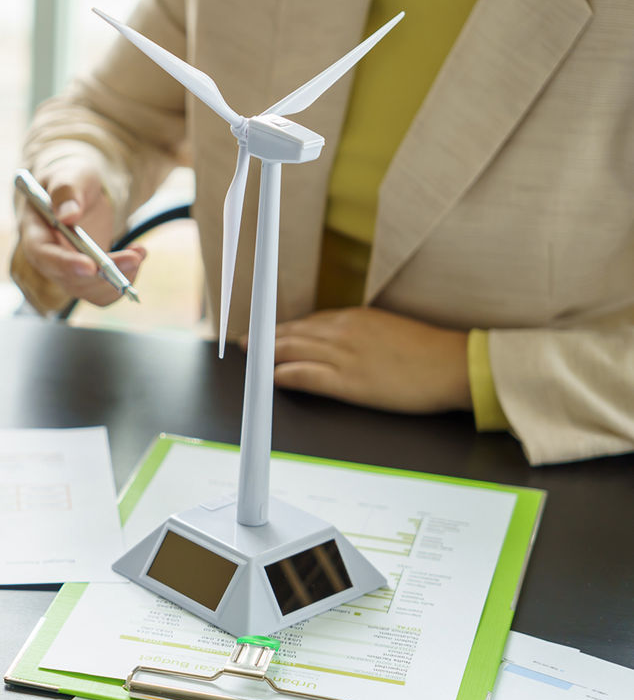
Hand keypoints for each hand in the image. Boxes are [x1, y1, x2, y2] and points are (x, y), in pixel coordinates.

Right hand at [17, 159, 144, 305]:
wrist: (81, 190)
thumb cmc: (72, 178)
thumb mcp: (70, 173)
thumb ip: (66, 191)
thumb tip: (67, 215)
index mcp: (34, 230)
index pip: (43, 255)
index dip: (65, 264)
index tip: (91, 266)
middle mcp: (47, 257)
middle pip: (68, 279)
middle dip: (103, 275)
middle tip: (134, 259)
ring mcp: (66, 270)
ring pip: (88, 289)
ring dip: (117, 279)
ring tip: (139, 253)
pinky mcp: (85, 275)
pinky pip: (102, 290)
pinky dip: (124, 279)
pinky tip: (137, 254)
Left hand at [253, 307, 470, 413]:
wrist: (454, 365)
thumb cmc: (429, 352)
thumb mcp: (389, 330)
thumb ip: (361, 332)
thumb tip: (341, 341)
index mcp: (355, 318)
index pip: (308, 322)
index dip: (282, 328)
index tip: (266, 332)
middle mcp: (343, 332)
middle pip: (292, 333)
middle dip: (264, 339)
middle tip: (244, 343)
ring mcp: (344, 356)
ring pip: (292, 350)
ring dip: (266, 355)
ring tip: (249, 360)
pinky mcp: (348, 381)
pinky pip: (306, 375)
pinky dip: (284, 375)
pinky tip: (270, 378)